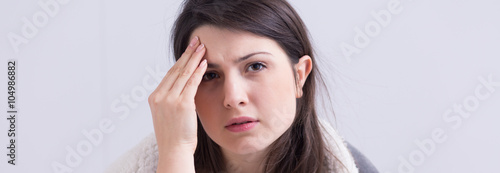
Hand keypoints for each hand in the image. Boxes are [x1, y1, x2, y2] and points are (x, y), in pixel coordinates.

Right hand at [148, 36, 206, 155]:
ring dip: (194, 58)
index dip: (180, 61)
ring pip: (184, 73)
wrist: (174, 151)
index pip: (169, 74)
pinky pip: (192, 83)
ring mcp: (169, 100)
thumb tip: (184, 90)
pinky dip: (199, 71)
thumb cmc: (174, 137)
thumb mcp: (168, 116)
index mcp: (155, 98)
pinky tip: (205, 63)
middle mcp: (159, 96)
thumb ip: (173, 101)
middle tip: (196, 41)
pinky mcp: (182, 104)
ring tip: (202, 47)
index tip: (188, 51)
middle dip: (187, 54)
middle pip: (176, 70)